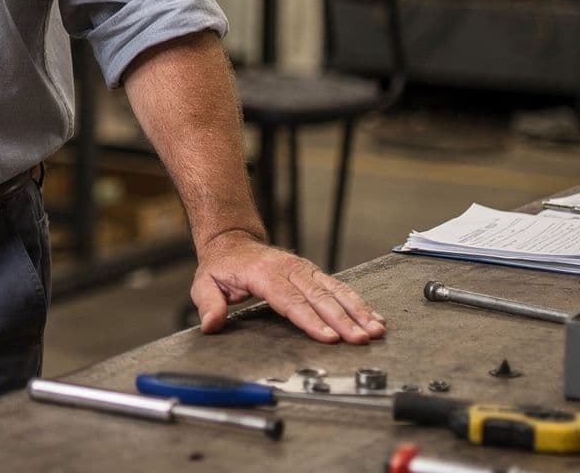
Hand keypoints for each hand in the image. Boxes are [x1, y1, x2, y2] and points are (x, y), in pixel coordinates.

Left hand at [191, 230, 385, 344]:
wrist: (233, 240)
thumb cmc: (221, 266)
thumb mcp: (204, 282)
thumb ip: (208, 303)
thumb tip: (211, 325)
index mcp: (263, 273)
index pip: (289, 300)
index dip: (310, 319)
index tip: (328, 337)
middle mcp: (288, 269)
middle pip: (318, 297)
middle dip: (342, 320)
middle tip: (360, 339)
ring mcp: (303, 269)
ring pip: (334, 290)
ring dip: (357, 310)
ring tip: (375, 330)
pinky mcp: (313, 272)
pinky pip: (338, 286)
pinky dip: (357, 302)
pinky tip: (374, 316)